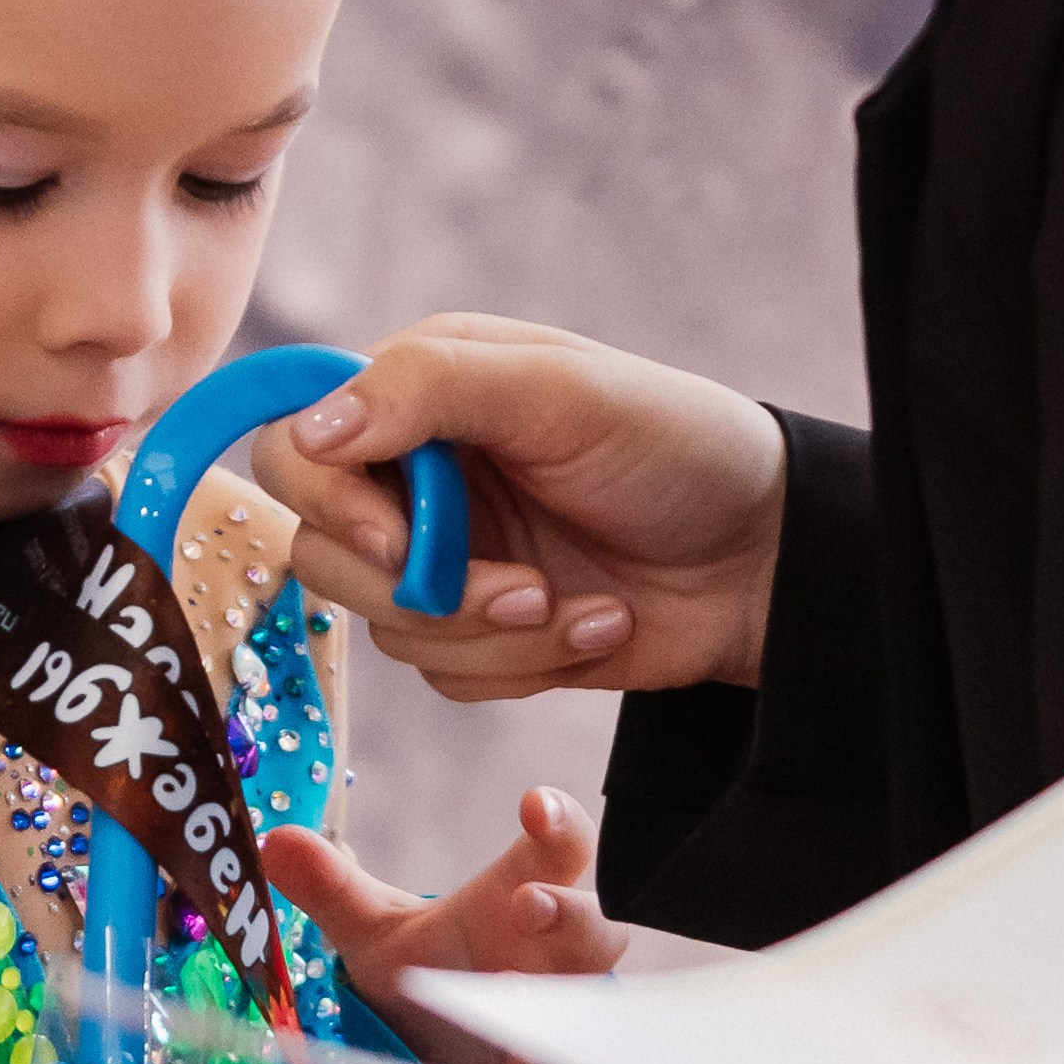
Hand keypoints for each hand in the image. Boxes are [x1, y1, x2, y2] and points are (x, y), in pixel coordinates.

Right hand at [251, 313, 786, 700]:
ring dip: (490, 633)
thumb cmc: (677, 448)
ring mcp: (441, 559)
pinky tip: (599, 624)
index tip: (398, 544)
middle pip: (323, 553)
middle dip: (426, 591)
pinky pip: (443, 674)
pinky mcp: (477, 633)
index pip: (297, 446)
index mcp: (420, 393)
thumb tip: (312, 432)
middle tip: (524, 590)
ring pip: (385, 629)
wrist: (765, 560)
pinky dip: (523, 665)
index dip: (329, 502)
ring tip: (581, 605)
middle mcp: (414, 476)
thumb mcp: (560, 391)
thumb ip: (429, 389)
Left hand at [266, 784, 624, 1056]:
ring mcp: (569, 1026)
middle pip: (599, 929)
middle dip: (574, 915)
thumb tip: (273, 842)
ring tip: (507, 1002)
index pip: (559, 851)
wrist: (442, 1060)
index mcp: (525, 901)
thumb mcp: (376, 935)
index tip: (535, 803)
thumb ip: (332, 889)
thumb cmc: (431, 975)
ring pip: (597, 1014)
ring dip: (563, 1006)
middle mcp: (560, 960)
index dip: (560, 824)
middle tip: (530, 904)